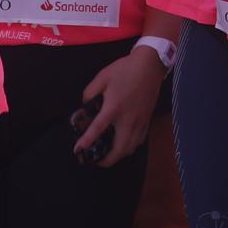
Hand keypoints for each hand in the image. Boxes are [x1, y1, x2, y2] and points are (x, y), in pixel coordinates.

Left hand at [73, 48, 165, 166]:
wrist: (149, 66)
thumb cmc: (124, 70)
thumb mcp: (102, 77)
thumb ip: (89, 93)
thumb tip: (84, 106)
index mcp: (114, 106)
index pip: (98, 128)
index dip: (87, 141)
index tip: (78, 150)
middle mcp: (128, 118)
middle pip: (120, 148)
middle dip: (107, 160)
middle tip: (96, 160)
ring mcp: (140, 121)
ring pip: (131, 148)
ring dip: (119, 155)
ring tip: (108, 155)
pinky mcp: (147, 121)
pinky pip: (139, 141)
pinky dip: (130, 147)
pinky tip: (123, 144)